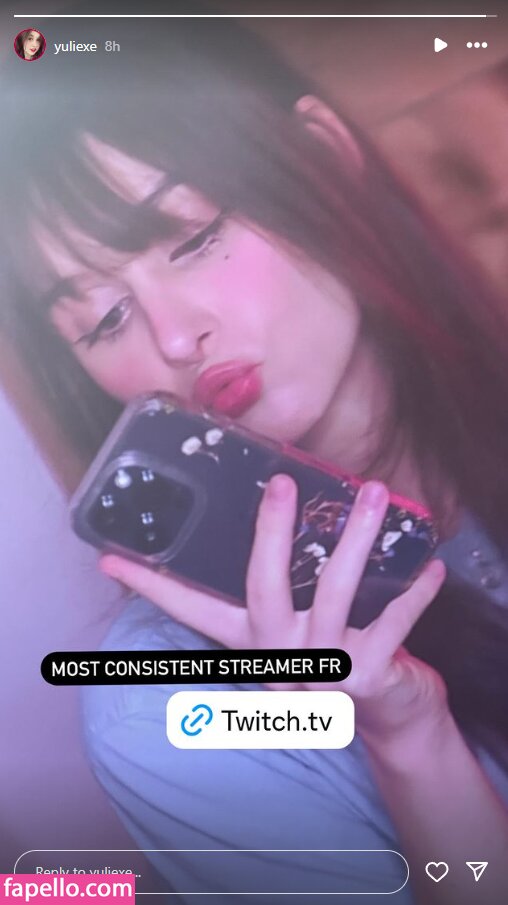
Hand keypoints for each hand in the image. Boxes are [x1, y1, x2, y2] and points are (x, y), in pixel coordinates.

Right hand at [99, 474, 446, 746]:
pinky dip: (415, 592)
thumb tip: (278, 520)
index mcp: (250, 641)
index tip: (109, 557)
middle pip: (264, 587)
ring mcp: (322, 667)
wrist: (384, 719)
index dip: (150, 583)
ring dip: (357, 538)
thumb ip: (282, 586)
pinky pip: (394, 622)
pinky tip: (432, 565)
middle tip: (283, 484)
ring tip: (373, 493)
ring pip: (336, 592)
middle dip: (272, 531)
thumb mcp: (294, 627)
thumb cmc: (331, 654)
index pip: (190, 610)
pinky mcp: (367, 676)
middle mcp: (277, 653)